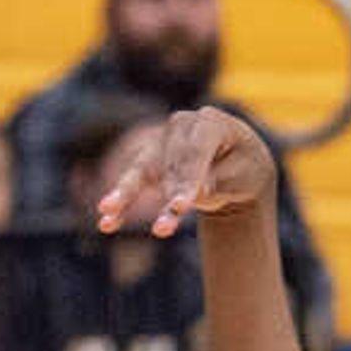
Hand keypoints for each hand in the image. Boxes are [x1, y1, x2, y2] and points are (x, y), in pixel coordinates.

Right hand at [91, 106, 277, 238]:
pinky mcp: (150, 160)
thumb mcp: (242, 176)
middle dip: (168, 195)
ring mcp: (163, 141)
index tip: (182, 206)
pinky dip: (121, 201)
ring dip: (126, 196)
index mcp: (211, 122)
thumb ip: (219, 182)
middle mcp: (183, 125)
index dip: (189, 180)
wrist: (236, 160)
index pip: (196, 152)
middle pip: (172, 164)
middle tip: (164, 228)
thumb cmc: (243, 167)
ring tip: (107, 213)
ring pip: (143, 171)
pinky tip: (106, 221)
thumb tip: (194, 194)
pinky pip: (133, 181)